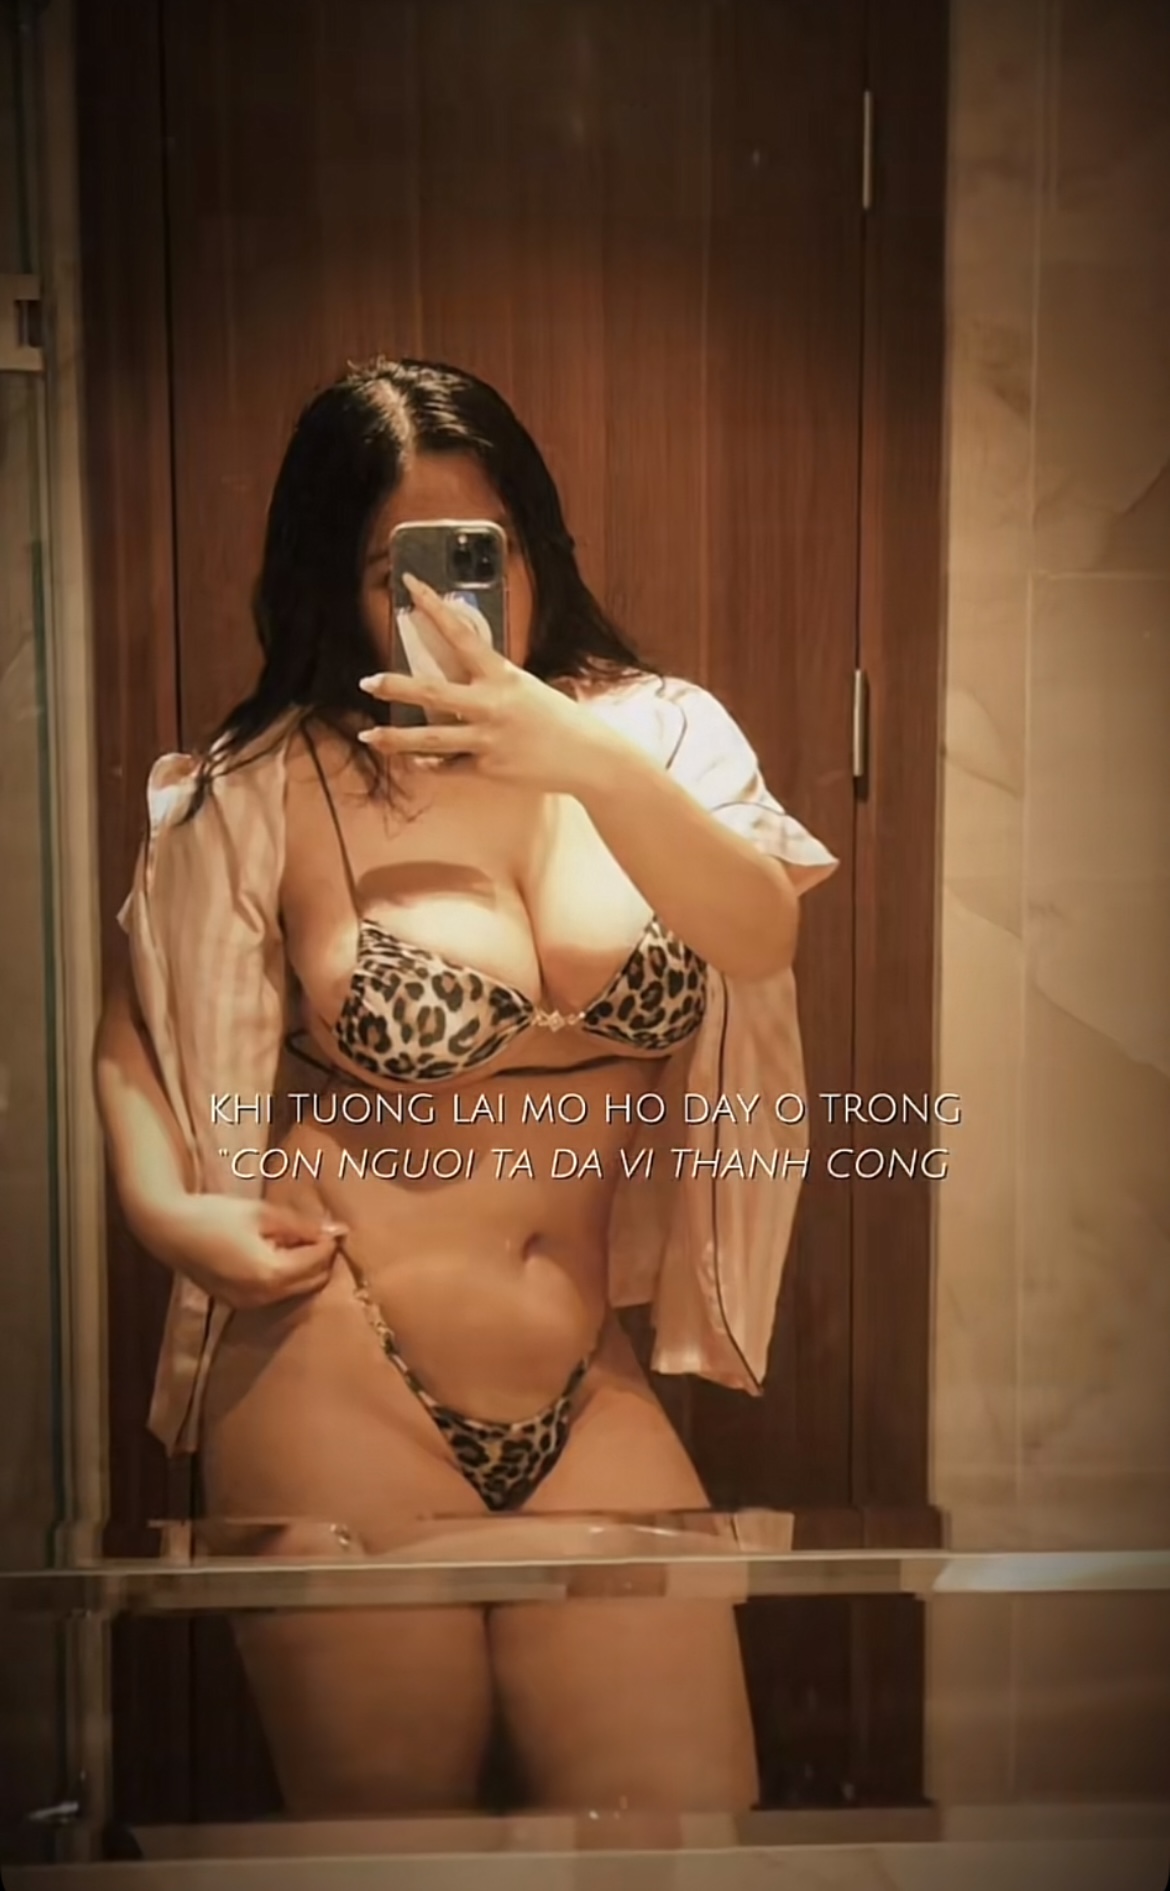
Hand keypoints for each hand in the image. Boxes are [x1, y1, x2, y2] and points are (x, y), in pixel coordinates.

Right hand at [141, 1194, 348, 1310]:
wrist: (170, 1231)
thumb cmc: (216, 1216)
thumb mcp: (262, 1214)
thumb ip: (302, 1225)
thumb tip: (336, 1231)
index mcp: (271, 1274)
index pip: (317, 1262)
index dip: (329, 1242)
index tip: (335, 1225)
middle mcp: (264, 1297)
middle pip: (311, 1282)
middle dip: (320, 1258)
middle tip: (316, 1231)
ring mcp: (250, 1304)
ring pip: (295, 1290)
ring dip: (303, 1268)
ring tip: (293, 1239)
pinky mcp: (238, 1304)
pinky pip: (275, 1293)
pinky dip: (284, 1275)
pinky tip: (274, 1252)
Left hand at [355, 573, 613, 792]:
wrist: (588, 758)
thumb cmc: (558, 719)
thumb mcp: (527, 688)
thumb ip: (493, 683)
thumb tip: (460, 676)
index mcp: (502, 675)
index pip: (461, 634)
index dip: (433, 607)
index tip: (409, 585)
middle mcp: (490, 704)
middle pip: (431, 691)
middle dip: (394, 685)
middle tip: (366, 681)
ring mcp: (487, 738)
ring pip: (429, 739)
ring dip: (395, 737)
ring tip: (368, 735)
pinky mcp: (488, 768)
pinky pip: (450, 766)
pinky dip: (432, 765)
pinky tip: (416, 763)